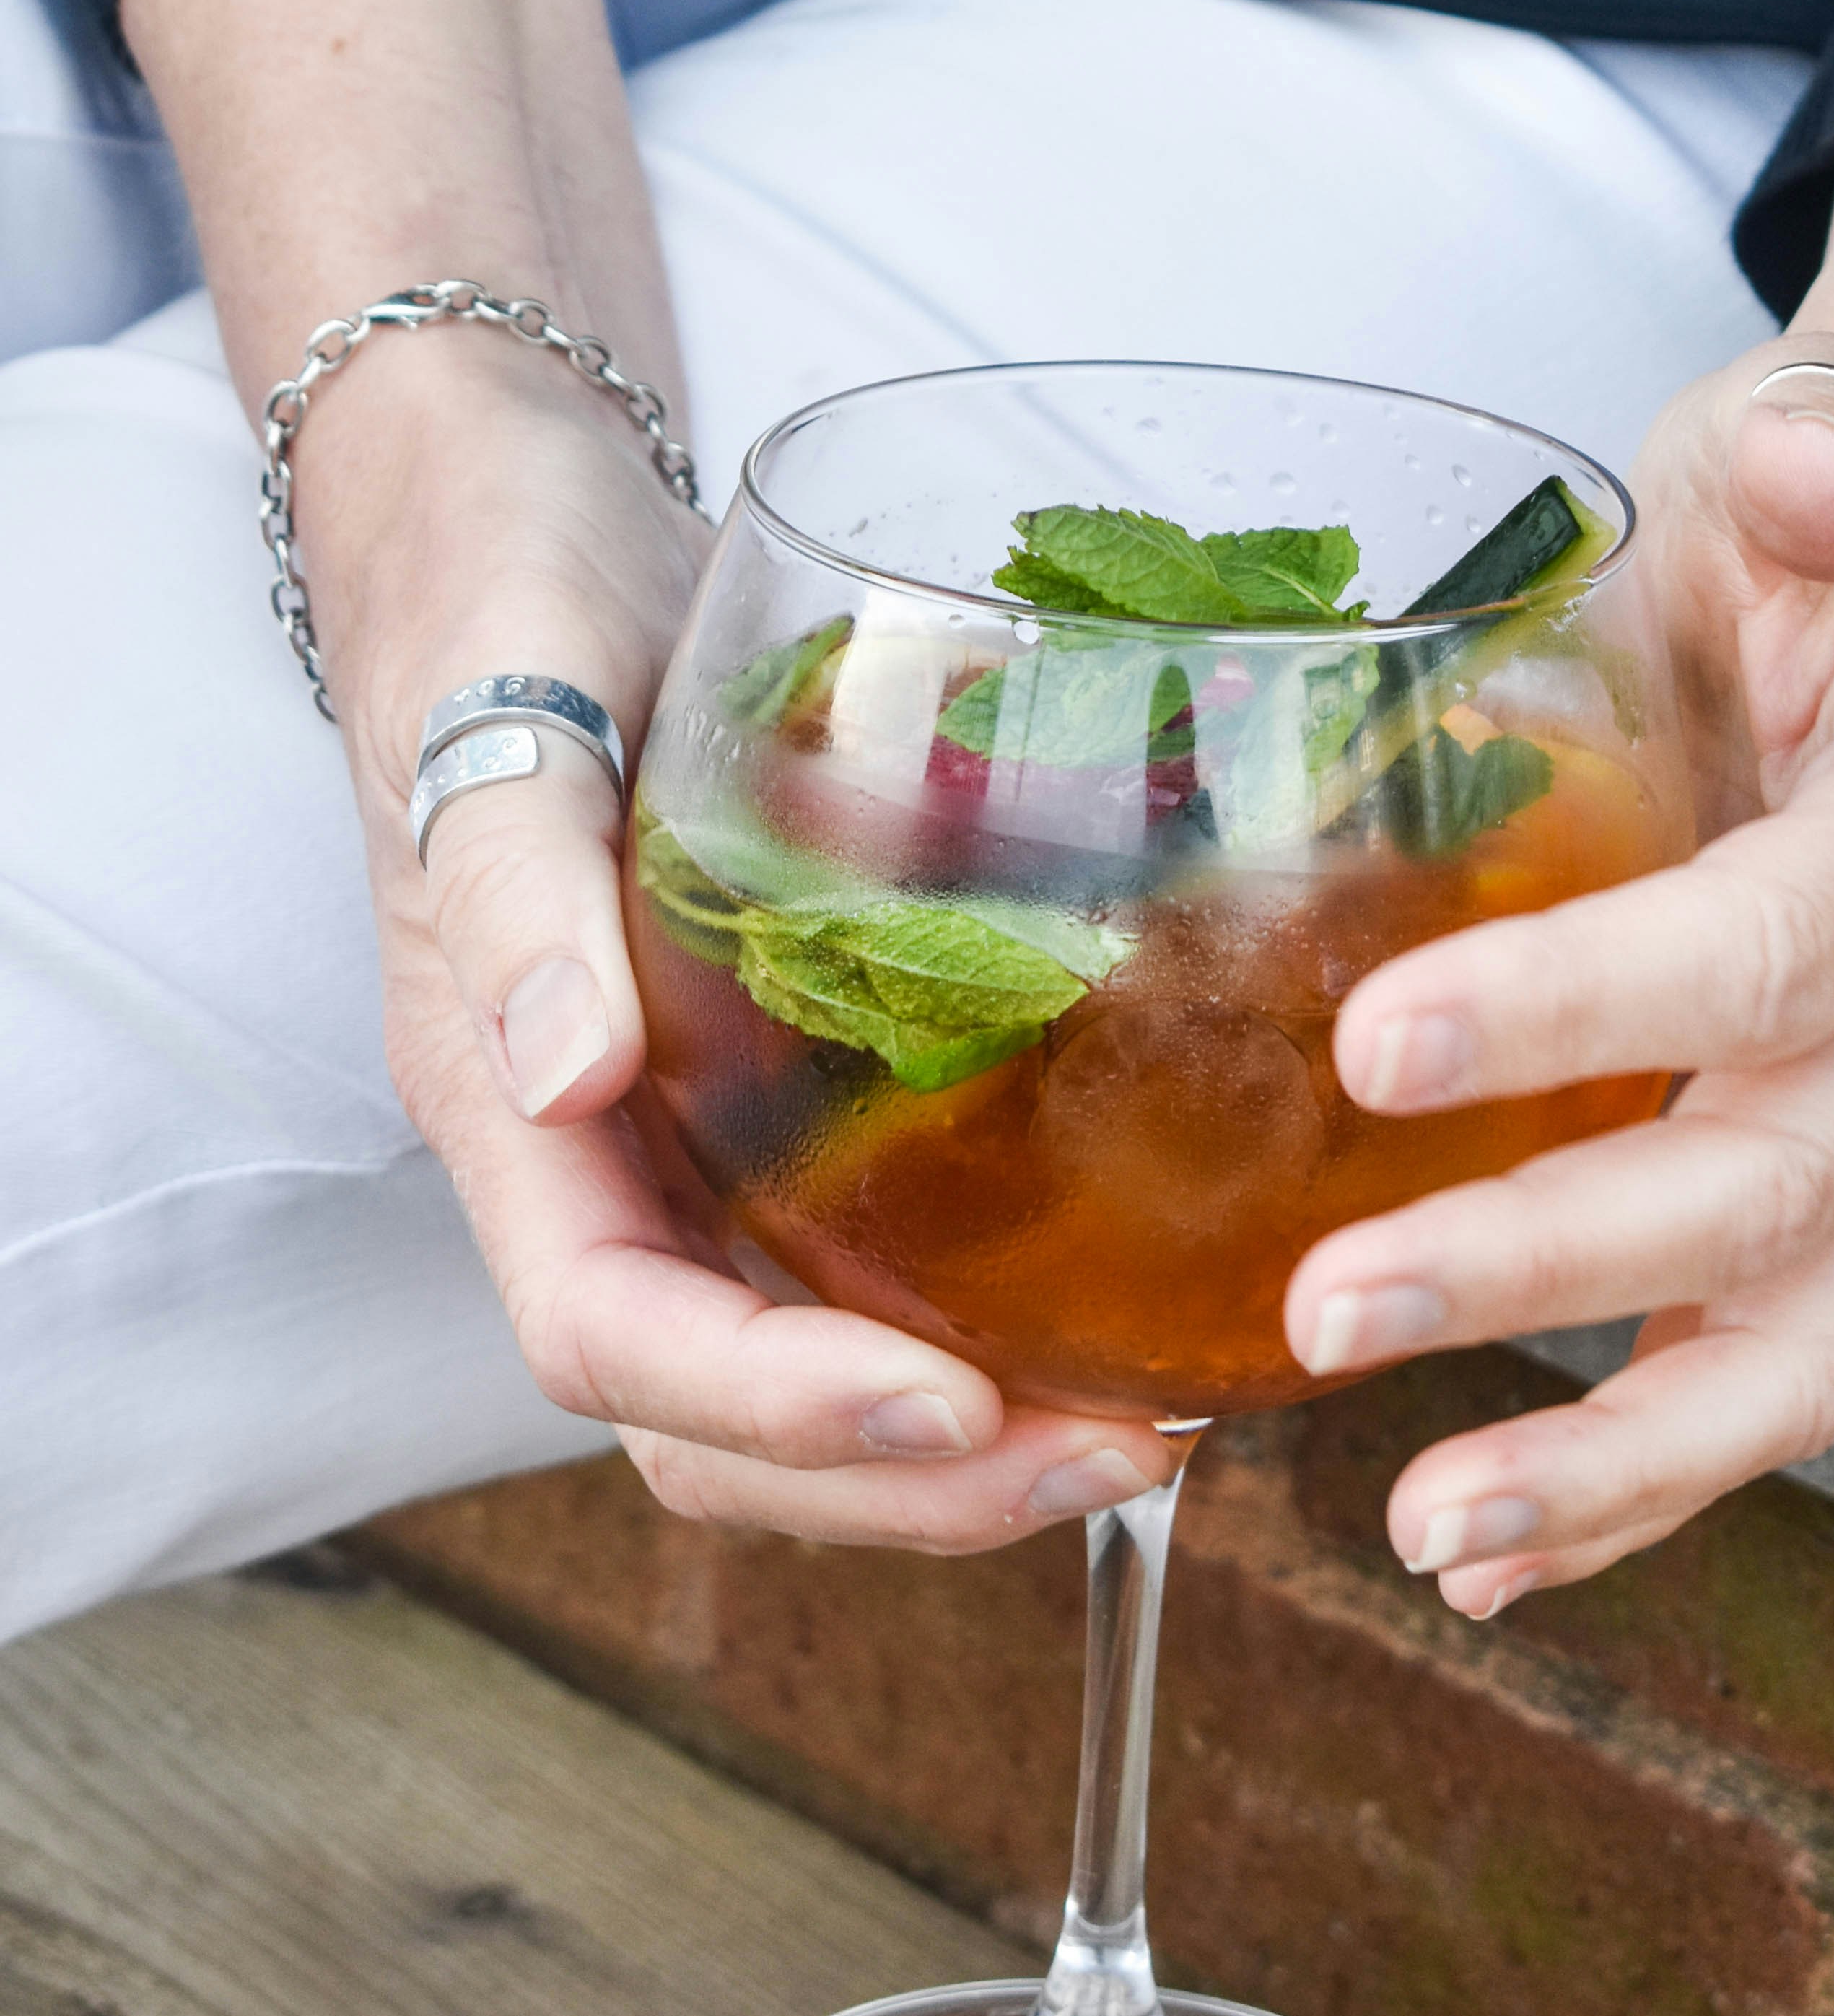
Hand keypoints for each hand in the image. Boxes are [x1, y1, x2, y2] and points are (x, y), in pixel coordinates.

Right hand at [365, 428, 1173, 1547]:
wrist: (523, 533)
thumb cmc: (497, 607)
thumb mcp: (495, 714)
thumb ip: (512, 886)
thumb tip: (562, 1073)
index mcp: (503, 1110)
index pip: (609, 1336)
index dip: (772, 1406)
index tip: (949, 1406)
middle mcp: (596, 1163)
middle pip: (717, 1423)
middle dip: (909, 1482)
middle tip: (1124, 1453)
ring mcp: (689, 1143)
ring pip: (804, 1368)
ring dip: (967, 1440)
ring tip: (1156, 1425)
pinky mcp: (779, 1094)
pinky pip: (869, 1258)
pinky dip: (989, 1317)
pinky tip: (1127, 1302)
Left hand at [1279, 54, 1833, 1614]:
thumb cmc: (1810, 563)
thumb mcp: (1815, 461)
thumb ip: (1827, 457)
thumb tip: (1800, 456)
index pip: (1772, 946)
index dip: (1586, 1006)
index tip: (1379, 1046)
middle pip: (1769, 1185)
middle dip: (1545, 1263)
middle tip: (1328, 1309)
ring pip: (1792, 1349)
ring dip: (1607, 1455)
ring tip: (1425, 1527)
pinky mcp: (1822, 1217)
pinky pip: (1751, 1383)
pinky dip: (1625, 1486)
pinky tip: (1480, 1543)